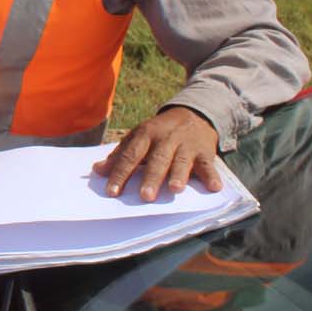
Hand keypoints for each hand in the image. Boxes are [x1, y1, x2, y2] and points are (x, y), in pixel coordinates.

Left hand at [94, 106, 220, 199]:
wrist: (193, 114)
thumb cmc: (159, 132)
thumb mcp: (138, 137)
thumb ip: (119, 155)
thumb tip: (97, 171)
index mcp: (145, 135)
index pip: (130, 156)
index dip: (120, 173)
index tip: (112, 191)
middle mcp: (165, 139)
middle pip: (157, 160)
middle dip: (151, 178)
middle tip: (145, 196)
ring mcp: (186, 145)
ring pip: (182, 161)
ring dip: (179, 175)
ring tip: (175, 189)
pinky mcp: (205, 151)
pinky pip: (209, 164)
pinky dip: (212, 176)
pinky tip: (214, 188)